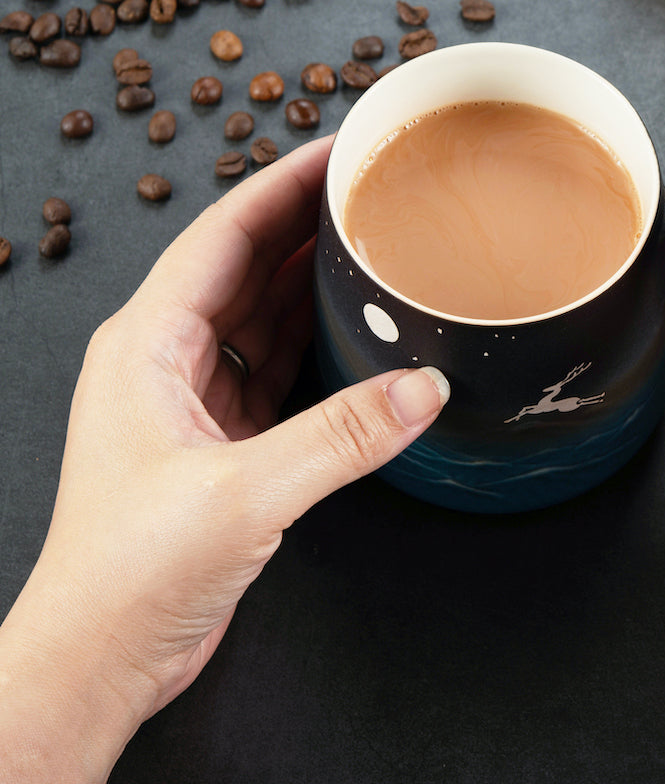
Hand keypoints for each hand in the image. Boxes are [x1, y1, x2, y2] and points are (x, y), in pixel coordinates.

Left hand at [0, 136, 448, 782]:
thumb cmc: (129, 572)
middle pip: (246, 265)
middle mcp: (167, 358)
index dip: (281, 185)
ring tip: (371, 245)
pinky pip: (276, 366)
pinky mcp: (222, 438)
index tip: (335, 149)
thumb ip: (339, 437)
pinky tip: (355, 329)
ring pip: (263, 315)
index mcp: (147, 343)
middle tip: (370, 189)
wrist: (100, 655)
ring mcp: (194, 398)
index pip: (224, 235)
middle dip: (305, 222)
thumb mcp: (242, 495)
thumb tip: (422, 388)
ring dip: (312, 280)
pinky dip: (316, 342)